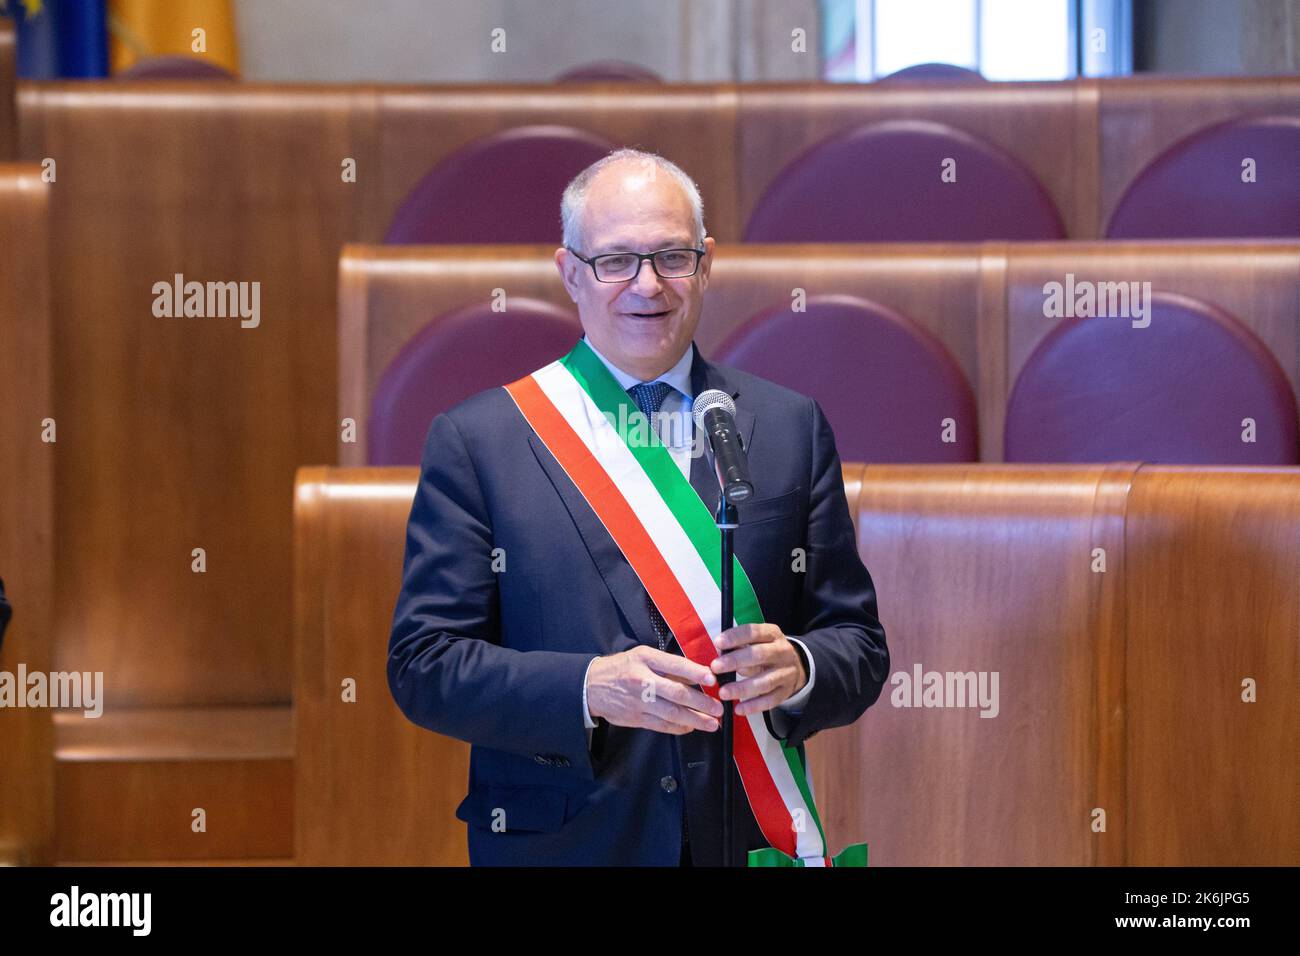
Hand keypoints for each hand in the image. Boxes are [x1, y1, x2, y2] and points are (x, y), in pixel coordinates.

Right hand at [587, 646, 723, 734]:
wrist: (590, 686)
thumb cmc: (621, 668)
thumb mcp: (641, 655)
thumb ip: (667, 664)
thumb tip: (697, 673)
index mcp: (645, 659)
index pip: (675, 665)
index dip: (695, 673)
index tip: (712, 679)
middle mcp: (642, 680)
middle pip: (677, 693)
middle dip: (701, 702)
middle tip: (718, 708)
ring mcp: (639, 701)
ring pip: (672, 713)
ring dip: (695, 720)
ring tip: (712, 724)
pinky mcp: (636, 718)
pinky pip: (662, 725)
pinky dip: (679, 727)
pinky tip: (691, 727)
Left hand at [709, 623, 806, 715]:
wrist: (796, 666)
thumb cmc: (768, 651)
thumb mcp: (758, 641)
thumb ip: (740, 645)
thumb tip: (720, 651)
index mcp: (773, 635)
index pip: (754, 632)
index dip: (735, 637)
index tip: (718, 643)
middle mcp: (782, 652)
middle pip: (759, 655)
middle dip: (735, 661)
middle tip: (716, 667)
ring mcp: (786, 673)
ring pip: (764, 681)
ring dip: (742, 688)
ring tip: (723, 693)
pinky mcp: (786, 691)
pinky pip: (769, 701)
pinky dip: (753, 706)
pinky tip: (738, 709)